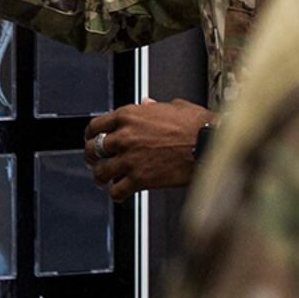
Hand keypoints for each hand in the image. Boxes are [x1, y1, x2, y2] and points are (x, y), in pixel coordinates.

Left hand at [84, 98, 211, 200]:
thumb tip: (146, 103)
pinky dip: (116, 194)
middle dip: (91, 156)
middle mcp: (124, 136)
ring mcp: (130, 158)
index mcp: (129, 115)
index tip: (91, 139)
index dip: (90, 134)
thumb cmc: (195, 125)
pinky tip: (120, 193)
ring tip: (103, 180)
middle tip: (94, 161)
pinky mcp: (140, 179)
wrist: (208, 145)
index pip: (96, 125)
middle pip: (93, 148)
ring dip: (100, 176)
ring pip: (101, 171)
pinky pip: (117, 190)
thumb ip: (153, 107)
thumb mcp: (173, 106)